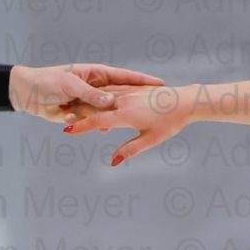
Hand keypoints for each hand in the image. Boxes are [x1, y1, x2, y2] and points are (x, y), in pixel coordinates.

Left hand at [10, 62, 164, 122]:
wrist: (26, 93)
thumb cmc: (47, 81)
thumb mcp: (70, 85)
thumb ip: (90, 94)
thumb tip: (109, 102)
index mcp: (97, 73)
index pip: (125, 76)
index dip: (143, 80)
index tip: (160, 84)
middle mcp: (96, 86)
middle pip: (122, 94)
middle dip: (137, 100)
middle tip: (156, 105)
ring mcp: (90, 100)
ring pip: (108, 110)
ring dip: (117, 116)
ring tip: (138, 122)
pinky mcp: (81, 113)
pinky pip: (94, 120)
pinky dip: (97, 125)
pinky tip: (104, 132)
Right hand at [61, 85, 194, 165]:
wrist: (187, 101)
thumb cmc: (171, 123)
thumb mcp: (150, 139)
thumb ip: (129, 149)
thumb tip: (112, 161)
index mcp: (125, 115)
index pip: (96, 121)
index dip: (80, 127)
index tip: (66, 131)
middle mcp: (123, 101)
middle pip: (94, 106)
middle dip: (78, 112)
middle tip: (62, 116)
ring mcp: (128, 92)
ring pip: (102, 96)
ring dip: (87, 102)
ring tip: (73, 108)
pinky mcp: (133, 88)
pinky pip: (113, 89)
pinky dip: (101, 95)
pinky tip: (96, 99)